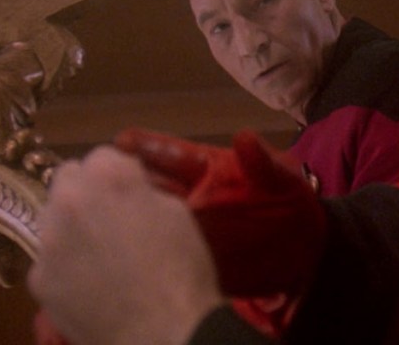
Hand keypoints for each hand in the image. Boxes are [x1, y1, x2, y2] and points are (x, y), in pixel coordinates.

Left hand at [27, 146, 221, 344]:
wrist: (164, 333)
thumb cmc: (182, 270)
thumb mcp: (177, 212)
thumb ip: (143, 190)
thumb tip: (129, 190)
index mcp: (108, 176)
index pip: (103, 155)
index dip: (121, 175)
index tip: (133, 193)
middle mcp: (68, 200)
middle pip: (67, 178)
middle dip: (87, 190)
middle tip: (111, 218)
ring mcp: (47, 241)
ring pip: (52, 218)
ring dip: (71, 226)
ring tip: (99, 255)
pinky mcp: (38, 279)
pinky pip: (49, 260)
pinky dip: (65, 267)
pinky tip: (90, 286)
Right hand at [114, 128, 327, 295]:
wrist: (304, 255)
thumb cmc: (292, 204)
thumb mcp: (283, 180)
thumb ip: (262, 162)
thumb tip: (244, 137)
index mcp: (205, 169)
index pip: (171, 154)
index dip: (148, 147)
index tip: (122, 140)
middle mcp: (187, 196)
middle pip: (148, 187)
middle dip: (121, 183)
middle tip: (95, 181)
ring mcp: (184, 228)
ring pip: (146, 221)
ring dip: (125, 220)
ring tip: (96, 218)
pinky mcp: (186, 258)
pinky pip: (159, 255)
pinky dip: (141, 257)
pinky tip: (120, 259)